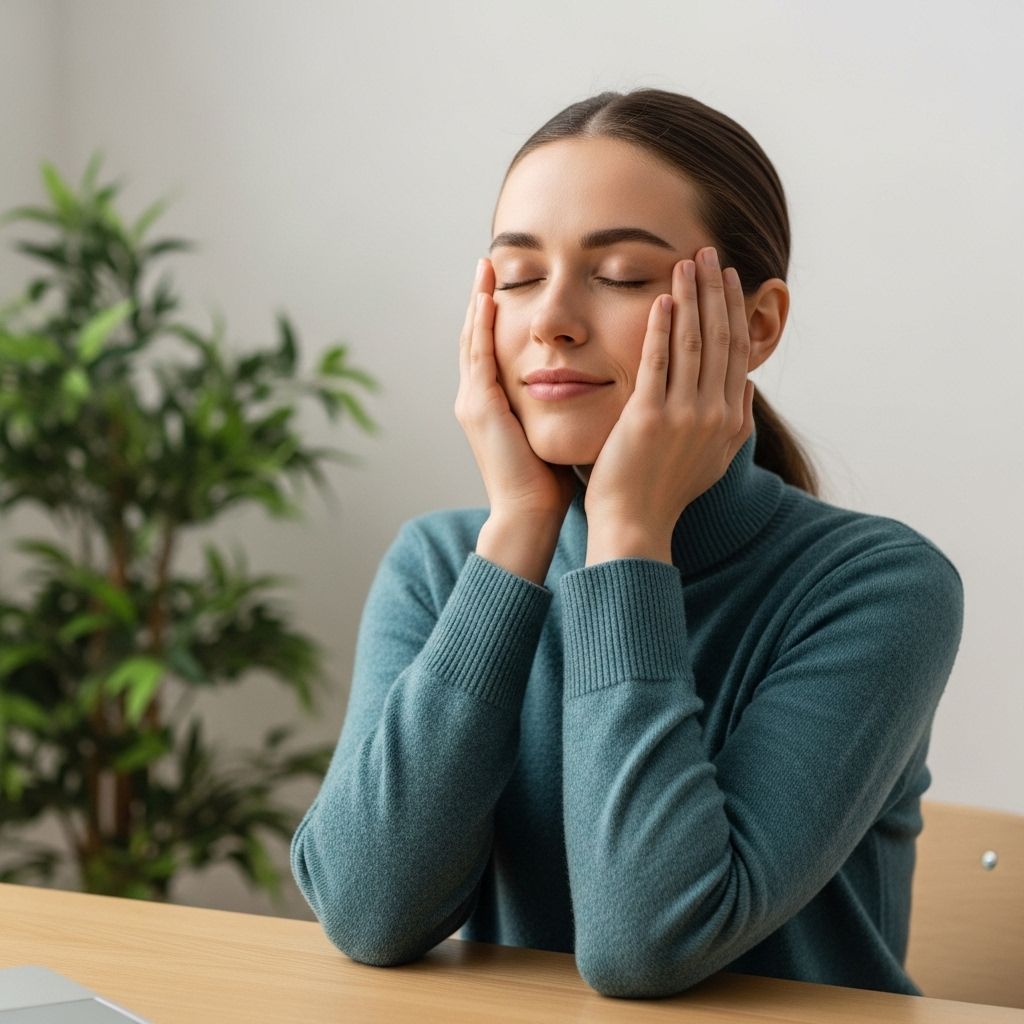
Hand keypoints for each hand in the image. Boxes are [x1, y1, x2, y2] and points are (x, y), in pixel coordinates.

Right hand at [455, 257, 579, 523]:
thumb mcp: (552, 431)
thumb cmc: (549, 483)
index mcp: (491, 405)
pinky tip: (490, 298)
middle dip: (480, 299)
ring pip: (472, 339)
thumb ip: (560, 406)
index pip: (490, 349)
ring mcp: (472, 402)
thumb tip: (588, 384)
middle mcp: (475, 399)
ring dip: (478, 301)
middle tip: (488, 262)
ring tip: (485, 268)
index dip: (495, 316)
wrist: (529, 515)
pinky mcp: (480, 407)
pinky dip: (482, 325)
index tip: (506, 284)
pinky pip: (479, 356)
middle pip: (475, 336)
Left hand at [583, 246, 754, 561]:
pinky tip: (660, 299)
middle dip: (715, 291)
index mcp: (731, 419)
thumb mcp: (715, 459)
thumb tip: (747, 388)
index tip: (728, 277)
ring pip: (693, 343)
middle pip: (719, 338)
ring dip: (690, 298)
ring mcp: (684, 416)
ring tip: (685, 262)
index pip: (736, 351)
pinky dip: (661, 328)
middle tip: (708, 252)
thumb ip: (737, 423)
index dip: (733, 310)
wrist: (636, 524)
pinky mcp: (649, 418)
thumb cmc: (667, 492)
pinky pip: (657, 362)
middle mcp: (715, 414)